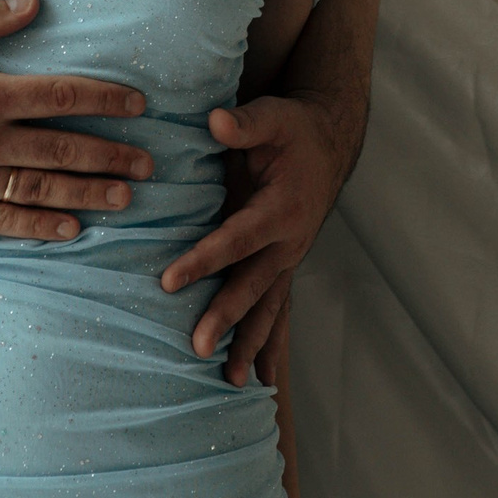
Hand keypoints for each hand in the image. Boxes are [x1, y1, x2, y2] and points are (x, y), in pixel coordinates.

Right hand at [0, 0, 152, 239]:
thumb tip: (33, 3)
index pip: (61, 96)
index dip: (105, 100)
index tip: (138, 106)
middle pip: (63, 150)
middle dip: (112, 155)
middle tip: (149, 163)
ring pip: (42, 191)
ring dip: (89, 193)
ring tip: (126, 196)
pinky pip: (6, 223)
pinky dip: (43, 227)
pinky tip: (74, 227)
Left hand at [160, 89, 360, 384]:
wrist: (329, 144)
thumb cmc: (294, 129)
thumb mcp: (273, 117)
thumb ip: (244, 124)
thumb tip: (214, 121)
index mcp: (281, 208)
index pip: (237, 239)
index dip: (204, 260)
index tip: (169, 281)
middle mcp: (289, 242)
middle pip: (253, 285)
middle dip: (227, 317)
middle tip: (199, 346)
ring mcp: (289, 259)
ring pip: (268, 307)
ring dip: (250, 343)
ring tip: (230, 381)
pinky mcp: (285, 266)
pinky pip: (277, 310)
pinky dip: (269, 343)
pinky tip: (261, 377)